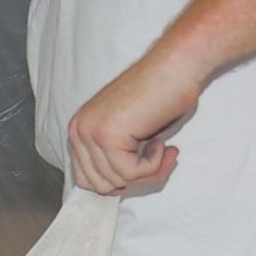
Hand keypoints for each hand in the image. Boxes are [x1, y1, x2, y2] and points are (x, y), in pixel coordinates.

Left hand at [66, 51, 202, 194]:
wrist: (176, 66)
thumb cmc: (159, 94)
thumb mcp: (126, 132)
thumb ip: (112, 156)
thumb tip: (113, 188)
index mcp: (80, 128)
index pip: (86, 179)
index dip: (118, 180)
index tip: (141, 166)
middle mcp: (79, 130)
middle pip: (100, 184)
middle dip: (133, 179)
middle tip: (157, 159)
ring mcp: (91, 133)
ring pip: (116, 181)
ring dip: (147, 171)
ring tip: (161, 148)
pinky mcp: (108, 136)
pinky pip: (130, 174)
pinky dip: (152, 166)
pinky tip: (160, 143)